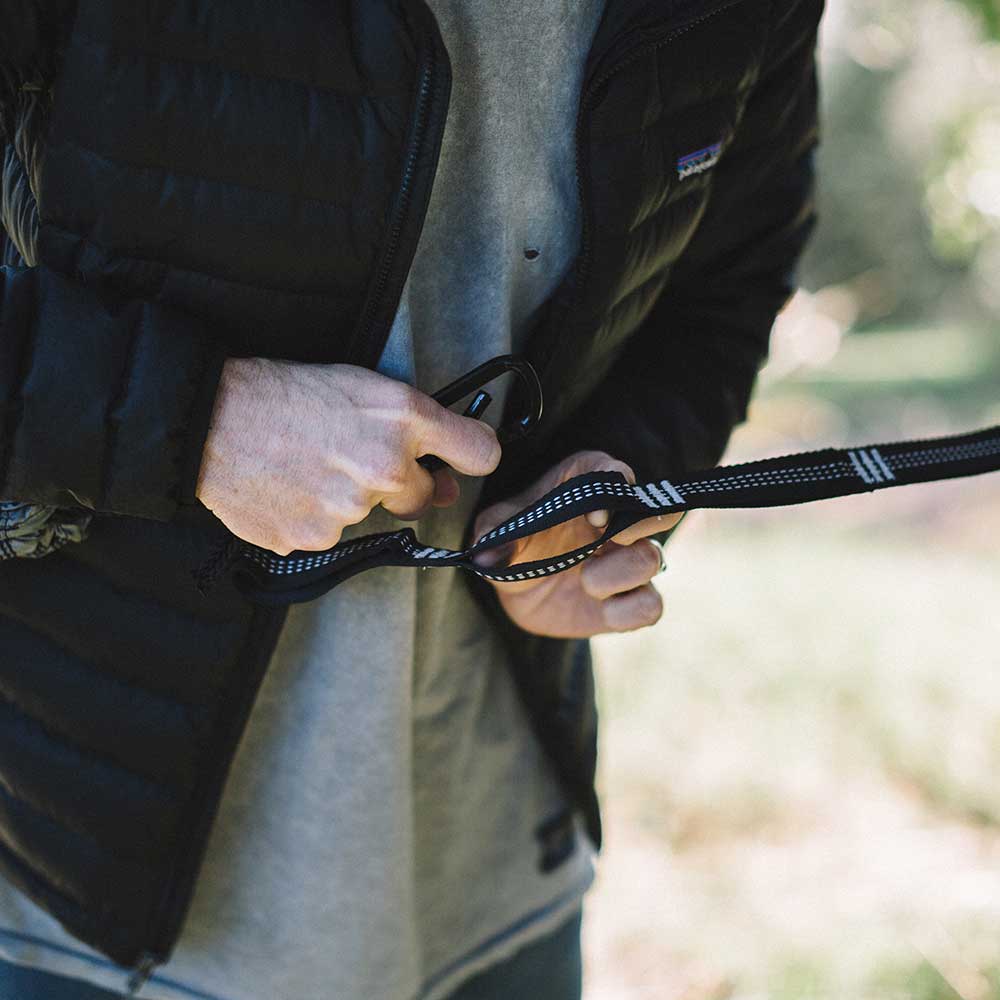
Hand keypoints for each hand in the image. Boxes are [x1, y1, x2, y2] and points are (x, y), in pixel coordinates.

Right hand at [195, 358, 500, 554]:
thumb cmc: (284, 393)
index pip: (480, 452)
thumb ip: (413, 428)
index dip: (472, 456)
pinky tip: (289, 487)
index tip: (462, 460)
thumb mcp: (359, 385)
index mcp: (403, 419)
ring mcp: (350, 509)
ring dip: (350, 497)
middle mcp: (385, 467)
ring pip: (370, 515)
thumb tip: (445, 478)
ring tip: (307, 464)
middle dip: (399, 482)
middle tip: (353, 456)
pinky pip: (329, 535)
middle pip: (424, 496)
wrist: (209, 420)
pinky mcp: (314, 539)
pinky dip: (313, 515)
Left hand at [471, 451, 682, 637]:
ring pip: (653, 559)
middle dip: (646, 522)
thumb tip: (490, 556)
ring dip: (620, 573)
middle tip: (615, 537)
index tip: (594, 515)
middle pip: (660, 509)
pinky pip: (650, 606)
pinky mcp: (627, 600)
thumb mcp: (493, 532)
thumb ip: (494, 536)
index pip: (613, 471)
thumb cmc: (513, 542)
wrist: (517, 589)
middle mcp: (616, 519)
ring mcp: (626, 560)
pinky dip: (629, 611)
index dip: (614, 489)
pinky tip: (602, 609)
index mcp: (585, 485)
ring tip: (586, 580)